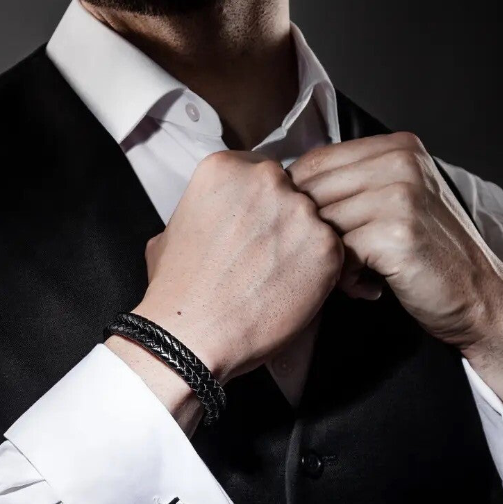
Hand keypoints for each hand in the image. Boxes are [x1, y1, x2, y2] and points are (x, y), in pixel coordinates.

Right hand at [137, 149, 343, 382]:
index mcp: (225, 168)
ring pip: (313, 221)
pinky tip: (289, 290)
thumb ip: (204, 210)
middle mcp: (266, 179)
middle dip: (281, 221)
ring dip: (301, 246)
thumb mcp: (171, 231)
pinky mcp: (326, 246)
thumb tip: (216, 216)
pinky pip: (331, 252)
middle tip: (263, 256)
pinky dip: (317, 272)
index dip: (257, 205)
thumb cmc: (179, 292)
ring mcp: (299, 211)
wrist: (193, 334)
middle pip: (290, 192)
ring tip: (273, 278)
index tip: (252, 226)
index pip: (259, 174)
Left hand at [286, 131, 502, 358]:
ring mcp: (400, 194)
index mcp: (397, 147)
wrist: (477, 298)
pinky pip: (337, 251)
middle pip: (311, 190)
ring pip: (320, 222)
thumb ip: (349, 188)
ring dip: (326, 257)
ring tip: (353, 276)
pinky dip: (342, 276)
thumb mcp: (390, 206)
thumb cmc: (424, 258)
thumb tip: (280, 188)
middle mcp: (400, 161)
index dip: (299, 202)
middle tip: (332, 262)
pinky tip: (365, 286)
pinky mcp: (397, 232)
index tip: (309, 234)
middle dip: (310, 233)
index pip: (314, 160)